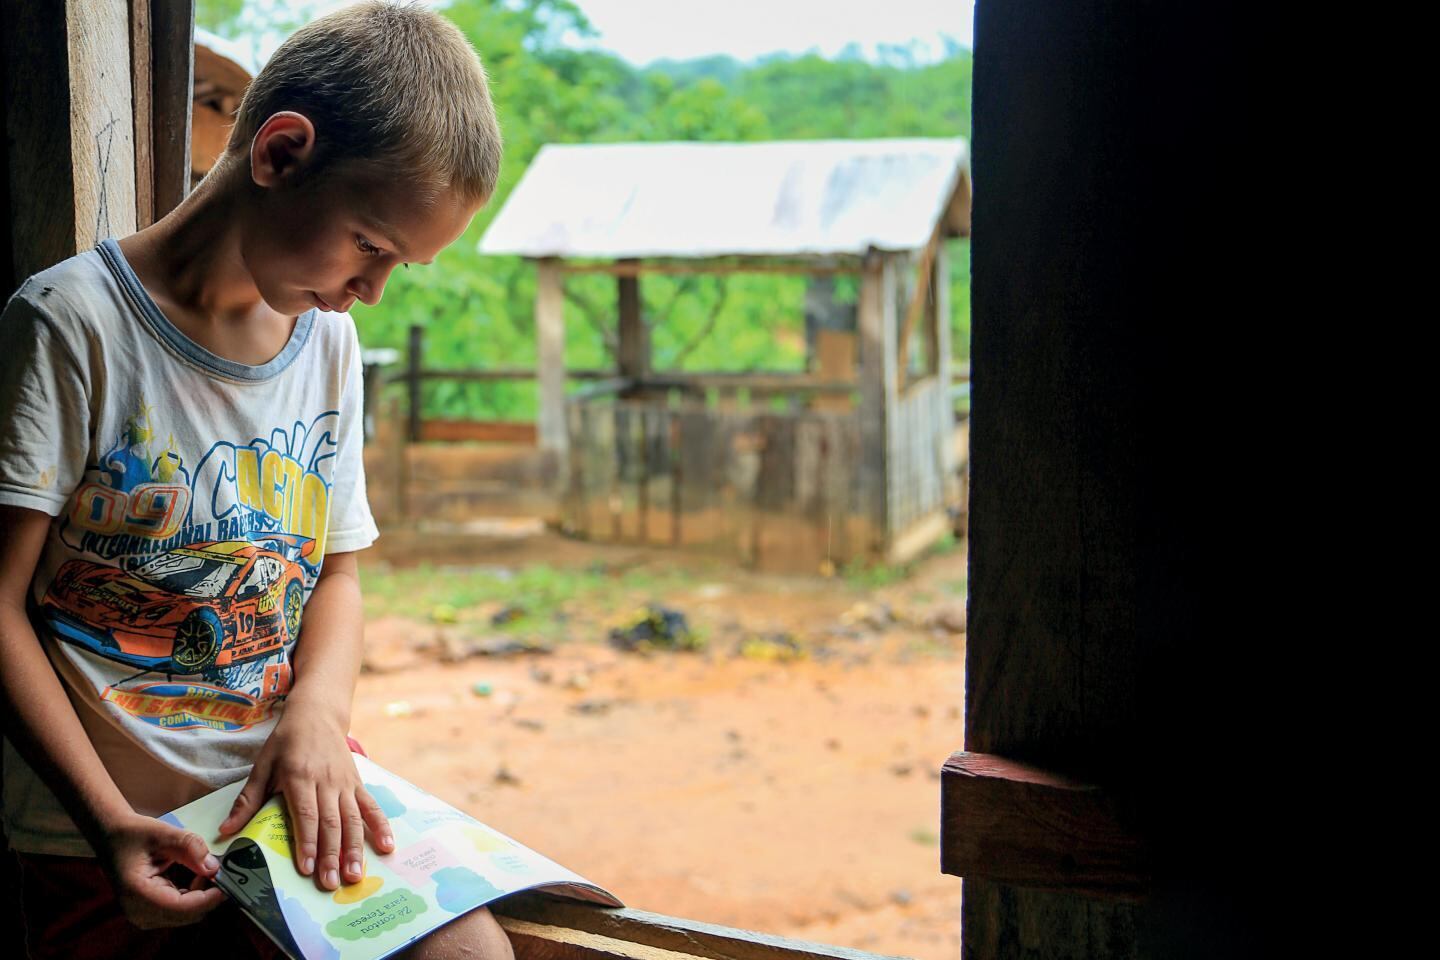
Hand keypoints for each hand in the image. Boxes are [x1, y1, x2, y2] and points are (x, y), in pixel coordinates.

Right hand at [98, 813, 227, 928]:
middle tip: (219, 871)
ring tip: (203, 869)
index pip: (182, 907)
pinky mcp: (149, 912)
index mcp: (138, 893)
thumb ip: (190, 847)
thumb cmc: (133, 833)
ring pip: (186, 914)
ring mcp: (143, 915)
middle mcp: (139, 911)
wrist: (112, 836)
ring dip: (200, 895)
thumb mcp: (163, 833)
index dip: (208, 898)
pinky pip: (179, 910)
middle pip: (186, 915)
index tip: (227, 883)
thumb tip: (213, 867)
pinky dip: (192, 895)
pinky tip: (194, 875)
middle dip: (207, 895)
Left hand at [218, 702, 392, 890]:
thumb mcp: (263, 765)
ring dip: (354, 849)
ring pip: (353, 819)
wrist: (318, 714)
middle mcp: (327, 781)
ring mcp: (346, 783)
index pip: (306, 814)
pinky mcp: (358, 783)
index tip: (307, 868)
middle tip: (330, 883)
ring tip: (354, 875)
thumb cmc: (286, 742)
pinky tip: (387, 847)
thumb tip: (225, 831)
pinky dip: (381, 827)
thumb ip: (248, 800)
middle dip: (331, 855)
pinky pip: (371, 807)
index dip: (307, 842)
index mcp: (300, 777)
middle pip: (331, 822)